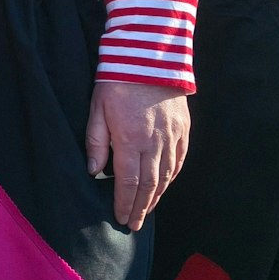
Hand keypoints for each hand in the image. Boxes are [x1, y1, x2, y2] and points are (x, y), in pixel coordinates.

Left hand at [85, 80, 189, 231]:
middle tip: (135, 224)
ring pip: (167, 176)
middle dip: (141, 208)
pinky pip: (179, 161)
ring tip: (147, 210)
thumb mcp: (97, 108)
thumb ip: (96, 142)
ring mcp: (172, 136)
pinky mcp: (183, 129)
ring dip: (156, 196)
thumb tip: (94, 172)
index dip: (125, 203)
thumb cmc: (118, 80)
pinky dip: (171, 177)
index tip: (122, 218)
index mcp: (130, 139)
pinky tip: (164, 186)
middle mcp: (155, 142)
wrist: (151, 55)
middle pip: (149, 185)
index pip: (128, 182)